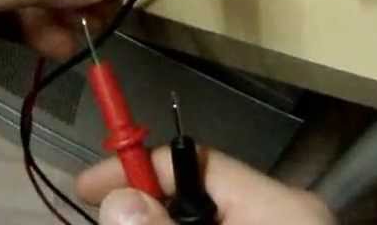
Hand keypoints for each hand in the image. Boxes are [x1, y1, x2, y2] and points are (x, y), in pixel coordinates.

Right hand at [77, 147, 334, 224]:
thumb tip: (118, 197)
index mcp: (280, 203)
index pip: (196, 158)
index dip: (137, 166)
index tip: (89, 186)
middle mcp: (286, 212)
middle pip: (196, 193)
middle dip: (146, 205)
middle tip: (103, 218)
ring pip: (209, 217)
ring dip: (163, 220)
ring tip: (123, 221)